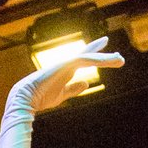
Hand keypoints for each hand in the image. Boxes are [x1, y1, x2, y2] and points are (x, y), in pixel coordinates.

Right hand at [10, 37, 124, 114]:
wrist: (27, 99)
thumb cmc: (41, 97)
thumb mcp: (62, 94)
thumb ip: (74, 88)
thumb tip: (87, 82)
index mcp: (66, 70)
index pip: (82, 59)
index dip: (94, 54)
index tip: (105, 49)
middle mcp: (67, 63)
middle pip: (87, 53)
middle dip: (100, 50)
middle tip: (116, 51)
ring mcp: (66, 62)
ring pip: (90, 57)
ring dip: (106, 58)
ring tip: (120, 59)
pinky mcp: (66, 64)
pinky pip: (86, 59)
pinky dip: (99, 59)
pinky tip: (110, 60)